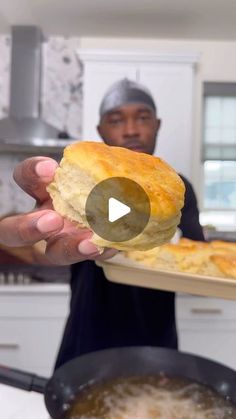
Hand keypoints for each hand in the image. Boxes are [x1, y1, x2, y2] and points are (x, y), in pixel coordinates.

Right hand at [0, 157, 116, 264]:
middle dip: (28, 227)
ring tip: (89, 243)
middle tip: (52, 220)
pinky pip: (85, 257)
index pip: (26, 178)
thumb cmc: (99, 185)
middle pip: (15, 229)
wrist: (116, 211)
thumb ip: (101, 165)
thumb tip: (125, 155)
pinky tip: (111, 247)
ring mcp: (61, 240)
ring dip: (69, 247)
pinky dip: (99, 251)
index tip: (50, 168)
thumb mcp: (96, 171)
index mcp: (44, 191)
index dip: (32, 173)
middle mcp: (44, 218)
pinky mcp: (82, 253)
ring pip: (52, 251)